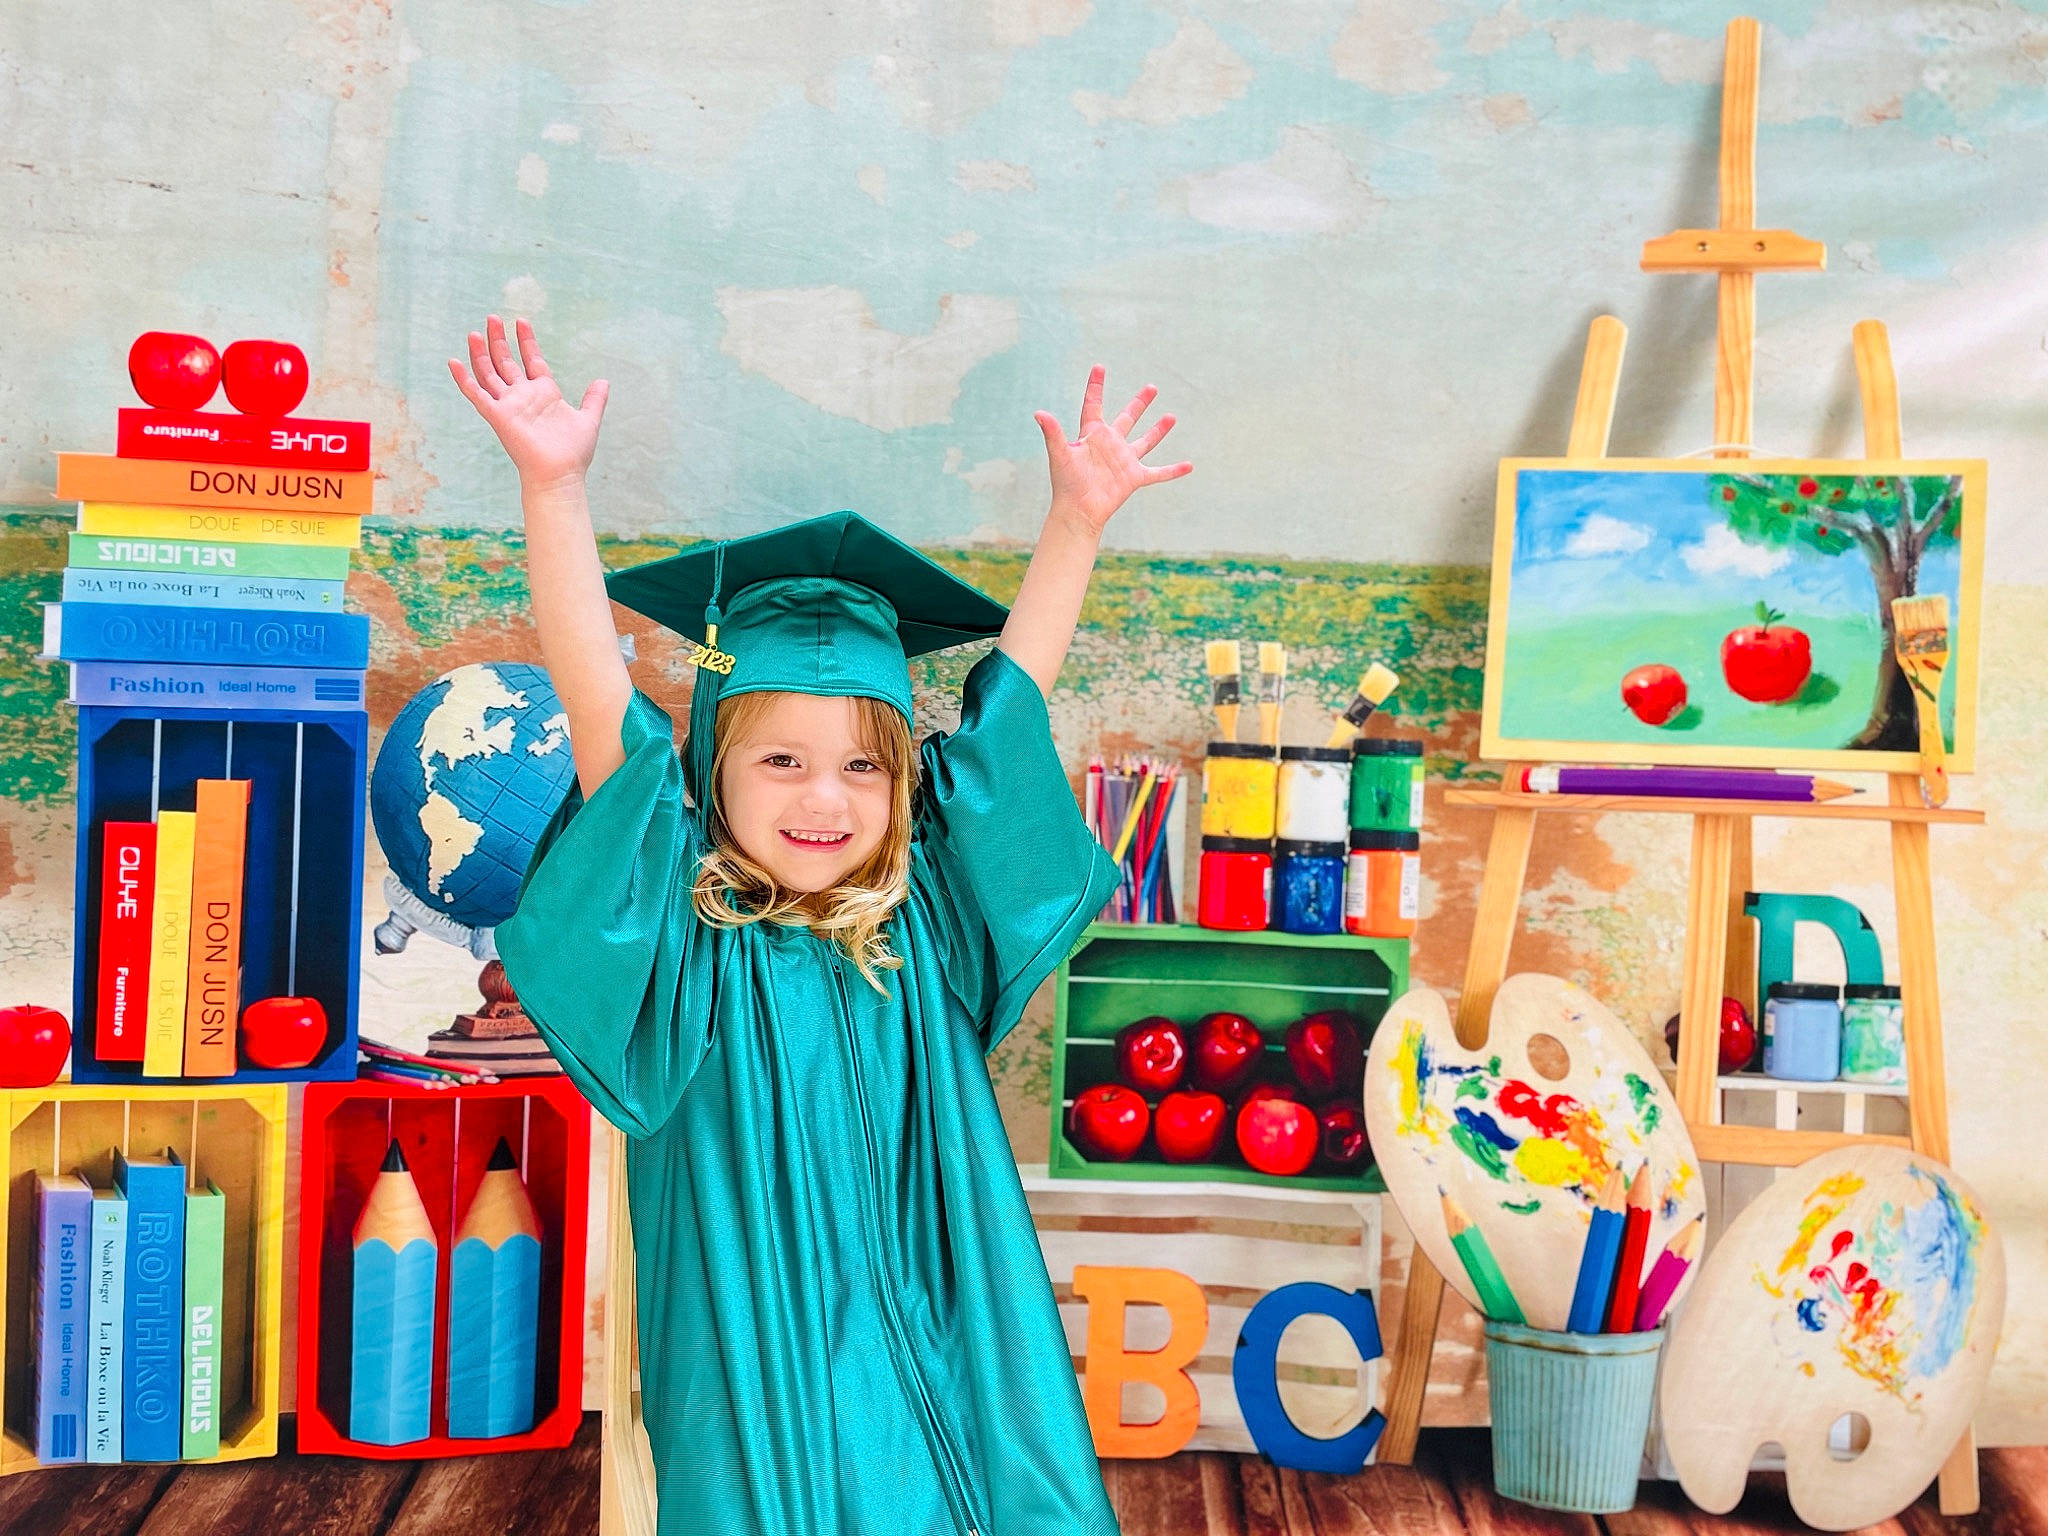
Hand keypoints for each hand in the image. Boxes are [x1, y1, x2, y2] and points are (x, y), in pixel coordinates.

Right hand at [448, 315, 608, 489]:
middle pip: (506, 362)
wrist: (561, 475)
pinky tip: (453, 362)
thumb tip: (603, 381)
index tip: (522, 321)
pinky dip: (464, 379)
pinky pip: (476, 394)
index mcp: (544, 393)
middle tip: (493, 317)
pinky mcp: (497, 416)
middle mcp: (523, 397)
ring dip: (480, 353)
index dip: (527, 341)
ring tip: (476, 332)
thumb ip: (594, 400)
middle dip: (500, 340)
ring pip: (489, 373)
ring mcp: (508, 405)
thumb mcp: (588, 419)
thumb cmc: (573, 453)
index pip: (532, 360)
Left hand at [1034, 366, 1191, 534]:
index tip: (1099, 367)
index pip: (1094, 404)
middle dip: (1139, 403)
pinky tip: (1189, 466)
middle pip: (1127, 418)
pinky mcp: (1135, 478)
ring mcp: (1124, 461)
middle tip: (1152, 387)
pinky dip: (1173, 470)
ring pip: (1145, 441)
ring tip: (1171, 416)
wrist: (1078, 511)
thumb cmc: (1066, 484)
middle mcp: (1110, 444)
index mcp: (1092, 435)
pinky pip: (1158, 473)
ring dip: (1158, 430)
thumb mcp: (1061, 455)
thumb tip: (1039, 413)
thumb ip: (1053, 433)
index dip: (1095, 386)